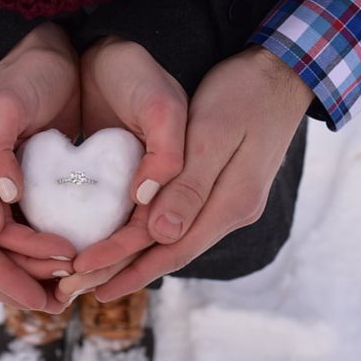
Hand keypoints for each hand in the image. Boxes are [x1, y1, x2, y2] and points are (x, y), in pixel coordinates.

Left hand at [66, 46, 313, 302]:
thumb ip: (191, 186)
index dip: (129, 267)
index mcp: (231, 202)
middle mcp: (231, 211)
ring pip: (175, 240)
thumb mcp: (214, 134)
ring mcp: (228, 202)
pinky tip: (131, 239)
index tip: (87, 278)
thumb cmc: (244, 95)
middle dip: (125, 271)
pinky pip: (182, 221)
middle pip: (171, 252)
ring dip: (136, 258)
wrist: (280, 74)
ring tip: (97, 273)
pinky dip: (151, 235)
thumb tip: (163, 236)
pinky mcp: (222, 189)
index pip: (172, 248)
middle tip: (79, 286)